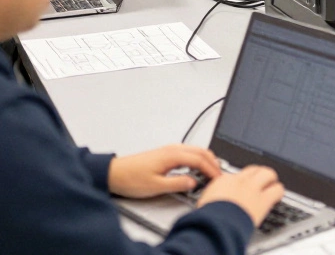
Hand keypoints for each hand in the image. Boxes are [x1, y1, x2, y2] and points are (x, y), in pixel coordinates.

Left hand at [107, 144, 221, 198]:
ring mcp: (169, 150)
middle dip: (213, 163)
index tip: (219, 179)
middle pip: (201, 151)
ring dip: (206, 160)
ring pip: (195, 151)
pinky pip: (188, 153)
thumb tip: (194, 182)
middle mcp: (172, 149)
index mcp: (172, 155)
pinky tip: (197, 170)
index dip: (212, 170)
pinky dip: (197, 159)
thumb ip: (178, 184)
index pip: (200, 160)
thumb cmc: (131, 178)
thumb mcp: (156, 186)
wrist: (114, 173)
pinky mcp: (166, 154)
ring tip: (211, 173)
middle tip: (220, 175)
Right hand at [197, 165, 285, 226]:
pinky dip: (278, 191)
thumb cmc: (207, 218)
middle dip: (258, 174)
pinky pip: (277, 190)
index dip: (243, 179)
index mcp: (223, 181)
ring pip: (268, 173)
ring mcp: (252, 189)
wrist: (214, 224)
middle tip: (261, 181)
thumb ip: (215, 197)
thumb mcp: (206, 203)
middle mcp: (239, 181)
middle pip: (254, 169)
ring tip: (272, 185)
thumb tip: (215, 201)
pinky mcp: (263, 200)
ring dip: (271, 179)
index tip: (243, 185)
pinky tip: (277, 195)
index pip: (237, 174)